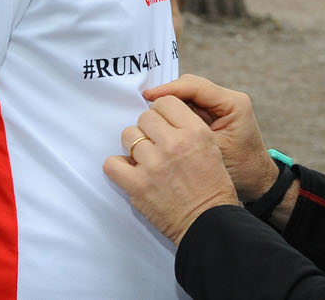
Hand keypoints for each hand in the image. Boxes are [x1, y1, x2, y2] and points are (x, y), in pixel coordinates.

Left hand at [103, 97, 239, 243]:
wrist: (208, 222)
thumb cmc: (212, 187)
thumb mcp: (211, 147)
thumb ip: (187, 129)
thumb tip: (160, 119)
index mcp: (195, 132)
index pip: (166, 102)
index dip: (162, 112)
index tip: (162, 123)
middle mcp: (174, 144)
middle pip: (145, 117)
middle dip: (148, 128)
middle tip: (154, 143)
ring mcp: (153, 164)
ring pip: (128, 136)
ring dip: (134, 146)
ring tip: (144, 159)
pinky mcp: (137, 185)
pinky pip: (112, 163)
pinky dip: (117, 167)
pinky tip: (129, 171)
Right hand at [141, 75, 277, 201]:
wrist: (256, 183)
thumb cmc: (239, 170)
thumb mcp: (211, 150)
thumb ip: (188, 132)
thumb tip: (156, 118)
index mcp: (233, 103)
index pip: (195, 86)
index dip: (169, 89)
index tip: (147, 96)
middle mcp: (227, 100)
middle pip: (189, 88)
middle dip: (167, 97)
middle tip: (145, 110)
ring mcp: (220, 108)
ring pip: (187, 98)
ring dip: (169, 107)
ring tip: (149, 119)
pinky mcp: (213, 117)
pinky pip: (189, 110)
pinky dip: (174, 116)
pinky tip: (160, 126)